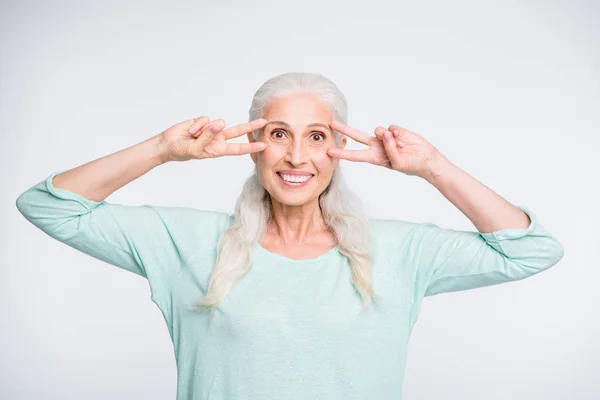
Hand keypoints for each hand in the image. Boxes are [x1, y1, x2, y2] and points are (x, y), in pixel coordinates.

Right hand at [158, 116, 267, 161]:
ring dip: (204, 130)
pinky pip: (205, 119)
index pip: (238, 149)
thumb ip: (208, 137)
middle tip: (264, 122)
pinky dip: (197, 125)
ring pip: (218, 123)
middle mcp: (217, 138)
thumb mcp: (196, 150)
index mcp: (218, 149)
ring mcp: (211, 129)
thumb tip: (219, 124)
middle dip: (250, 126)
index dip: (250, 147)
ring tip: (193, 136)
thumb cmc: (182, 151)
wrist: (168, 143)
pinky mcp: (203, 121)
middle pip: (237, 131)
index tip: (263, 146)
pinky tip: (190, 131)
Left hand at [327, 120, 442, 177]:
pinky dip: (397, 133)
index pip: (355, 155)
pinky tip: (403, 139)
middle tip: (331, 124)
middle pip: (357, 136)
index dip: (342, 153)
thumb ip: (389, 149)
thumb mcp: (397, 163)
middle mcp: (377, 146)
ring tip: (398, 146)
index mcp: (374, 158)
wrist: (426, 159)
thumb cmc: (411, 165)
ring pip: (378, 130)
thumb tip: (383, 133)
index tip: (329, 151)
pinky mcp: (395, 130)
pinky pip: (391, 128)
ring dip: (386, 137)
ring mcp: (385, 138)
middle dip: (345, 130)